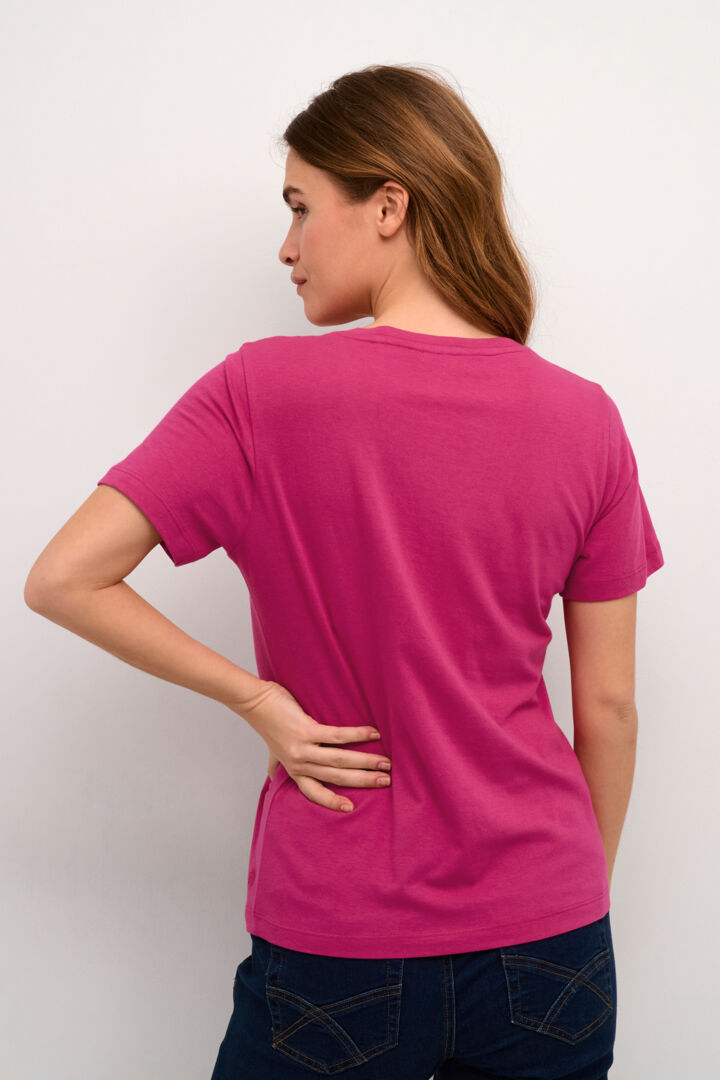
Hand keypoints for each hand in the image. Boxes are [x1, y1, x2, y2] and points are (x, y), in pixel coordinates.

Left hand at [230, 680, 390, 812]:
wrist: (255, 702)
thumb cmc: (269, 723)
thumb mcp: (272, 750)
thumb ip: (276, 764)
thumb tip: (272, 776)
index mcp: (294, 770)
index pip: (315, 792)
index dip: (332, 802)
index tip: (351, 808)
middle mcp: (299, 764)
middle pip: (335, 778)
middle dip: (363, 781)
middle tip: (385, 781)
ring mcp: (302, 748)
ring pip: (340, 760)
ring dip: (366, 762)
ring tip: (386, 763)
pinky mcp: (306, 731)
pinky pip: (337, 736)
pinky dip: (358, 736)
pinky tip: (374, 734)